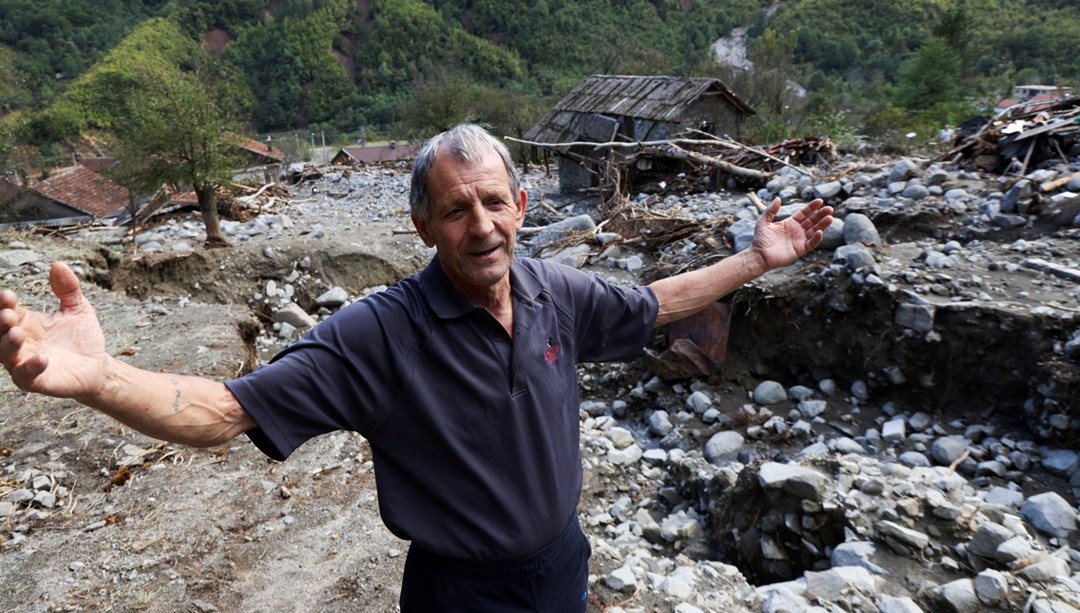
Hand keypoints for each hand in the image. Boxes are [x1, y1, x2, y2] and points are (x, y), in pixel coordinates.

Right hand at [0, 262, 107, 399]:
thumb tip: (58, 264)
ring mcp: (25, 362)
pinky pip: (26, 376)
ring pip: (6, 354)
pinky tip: (42, 358)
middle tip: (6, 313)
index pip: (8, 310)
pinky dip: (31, 367)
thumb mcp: (78, 309)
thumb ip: (68, 289)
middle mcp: (20, 342)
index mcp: (26, 322)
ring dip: (7, 344)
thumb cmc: (82, 337)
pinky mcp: (37, 381)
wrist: (98, 365)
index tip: (7, 294)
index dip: (4, 303)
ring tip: (15, 333)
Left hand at [749, 197, 832, 271]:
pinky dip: (816, 238)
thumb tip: (778, 198)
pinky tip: (820, 232)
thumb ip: (771, 210)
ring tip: (829, 218)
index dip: (812, 207)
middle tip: (830, 209)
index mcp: (790, 223)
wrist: (759, 255)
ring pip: (815, 231)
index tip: (820, 201)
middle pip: (812, 221)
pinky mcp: (800, 250)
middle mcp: (797, 231)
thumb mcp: (763, 221)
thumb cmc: (760, 239)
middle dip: (821, 215)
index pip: (804, 213)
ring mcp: (799, 240)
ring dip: (822, 225)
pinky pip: (811, 243)